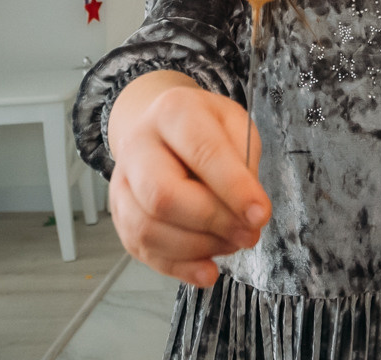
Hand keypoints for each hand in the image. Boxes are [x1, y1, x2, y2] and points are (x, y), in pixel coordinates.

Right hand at [106, 73, 270, 285]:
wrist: (161, 129)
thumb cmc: (206, 128)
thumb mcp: (234, 124)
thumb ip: (244, 161)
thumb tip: (247, 212)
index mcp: (172, 112)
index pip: (202, 152)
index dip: (234, 189)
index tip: (261, 215)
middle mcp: (137, 146)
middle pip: (163, 196)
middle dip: (213, 223)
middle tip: (249, 234)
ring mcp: (122, 182)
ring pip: (148, 229)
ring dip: (199, 247)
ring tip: (232, 243)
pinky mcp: (119, 214)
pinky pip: (142, 250)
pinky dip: (179, 267)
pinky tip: (208, 269)